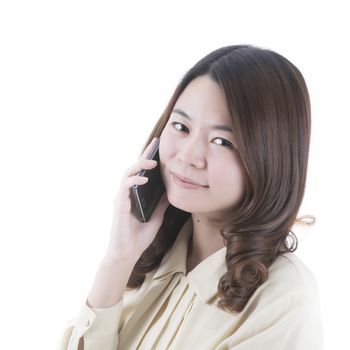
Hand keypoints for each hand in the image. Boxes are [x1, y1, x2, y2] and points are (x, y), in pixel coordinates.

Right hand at [106, 137, 169, 261]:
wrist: (128, 254)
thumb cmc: (139, 237)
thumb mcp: (156, 217)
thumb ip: (161, 204)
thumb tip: (170, 191)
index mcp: (135, 196)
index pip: (142, 174)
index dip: (148, 160)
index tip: (158, 148)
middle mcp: (127, 194)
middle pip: (134, 169)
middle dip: (144, 155)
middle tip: (155, 144)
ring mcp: (121, 198)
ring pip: (127, 174)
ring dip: (139, 165)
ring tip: (152, 161)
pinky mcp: (118, 205)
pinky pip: (124, 187)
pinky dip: (133, 181)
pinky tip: (144, 179)